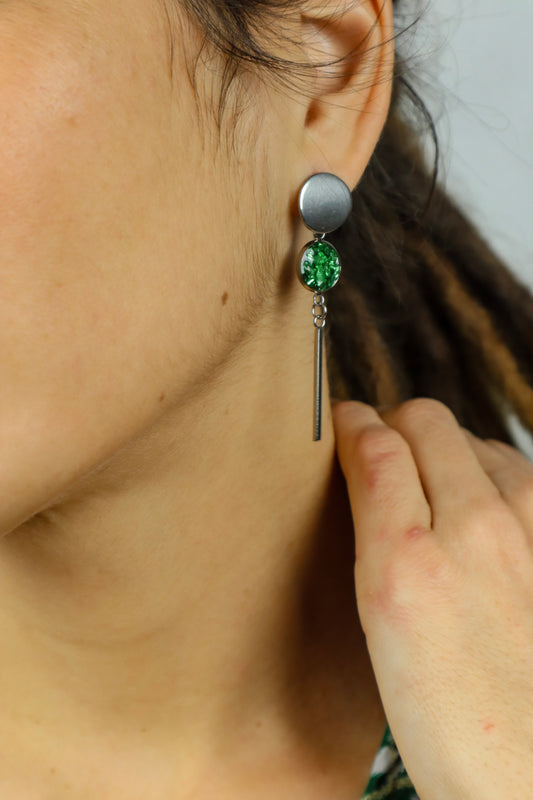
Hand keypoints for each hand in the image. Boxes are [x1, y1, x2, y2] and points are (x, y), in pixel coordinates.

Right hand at [332, 398, 532, 799]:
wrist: (527, 767)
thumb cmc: (449, 718)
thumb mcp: (382, 626)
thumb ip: (373, 531)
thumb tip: (363, 464)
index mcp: (409, 562)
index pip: (378, 444)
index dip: (352, 422)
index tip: (340, 422)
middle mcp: (475, 531)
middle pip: (427, 421)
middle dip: (395, 424)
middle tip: (377, 450)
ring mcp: (526, 531)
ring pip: (475, 439)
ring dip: (444, 447)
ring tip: (426, 483)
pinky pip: (517, 469)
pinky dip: (488, 471)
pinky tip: (476, 508)